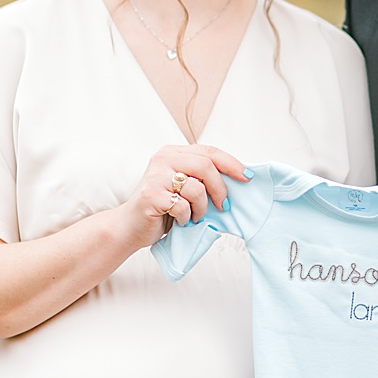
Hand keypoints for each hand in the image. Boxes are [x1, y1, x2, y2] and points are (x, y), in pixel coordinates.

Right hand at [116, 144, 249, 250]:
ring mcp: (156, 176)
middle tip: (223, 206)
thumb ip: (201, 176)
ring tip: (194, 216)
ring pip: (197, 188)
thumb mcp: (183, 185)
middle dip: (220, 189)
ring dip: (202, 208)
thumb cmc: (161, 207)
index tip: (247, 177)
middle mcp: (163, 159)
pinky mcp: (152, 195)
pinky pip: (183, 206)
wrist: (130, 225)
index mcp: (173, 152)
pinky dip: (186, 218)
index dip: (232, 164)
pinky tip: (179, 220)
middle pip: (206, 166)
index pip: (209, 151)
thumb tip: (237, 178)